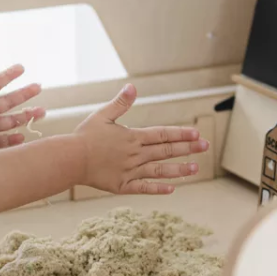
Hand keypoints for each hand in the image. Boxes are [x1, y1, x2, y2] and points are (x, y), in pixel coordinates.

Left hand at [0, 59, 45, 152]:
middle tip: (38, 87)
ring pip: (10, 121)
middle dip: (24, 95)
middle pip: (9, 101)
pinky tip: (22, 137)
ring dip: (25, 116)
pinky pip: (0, 141)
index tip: (21, 68)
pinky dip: (12, 140)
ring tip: (42, 112)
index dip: (9, 76)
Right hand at [75, 84, 207, 194]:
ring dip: (179, 169)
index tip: (197, 134)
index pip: (163, 134)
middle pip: (166, 151)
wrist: (70, 160)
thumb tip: (133, 87)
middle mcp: (136, 155)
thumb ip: (120, 103)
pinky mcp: (122, 185)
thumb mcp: (102, 115)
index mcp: (133, 137)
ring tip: (195, 169)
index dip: (181, 133)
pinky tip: (172, 188)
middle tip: (205, 147)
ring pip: (160, 171)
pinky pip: (144, 188)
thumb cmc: (84, 136)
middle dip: (188, 148)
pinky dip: (158, 188)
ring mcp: (130, 171)